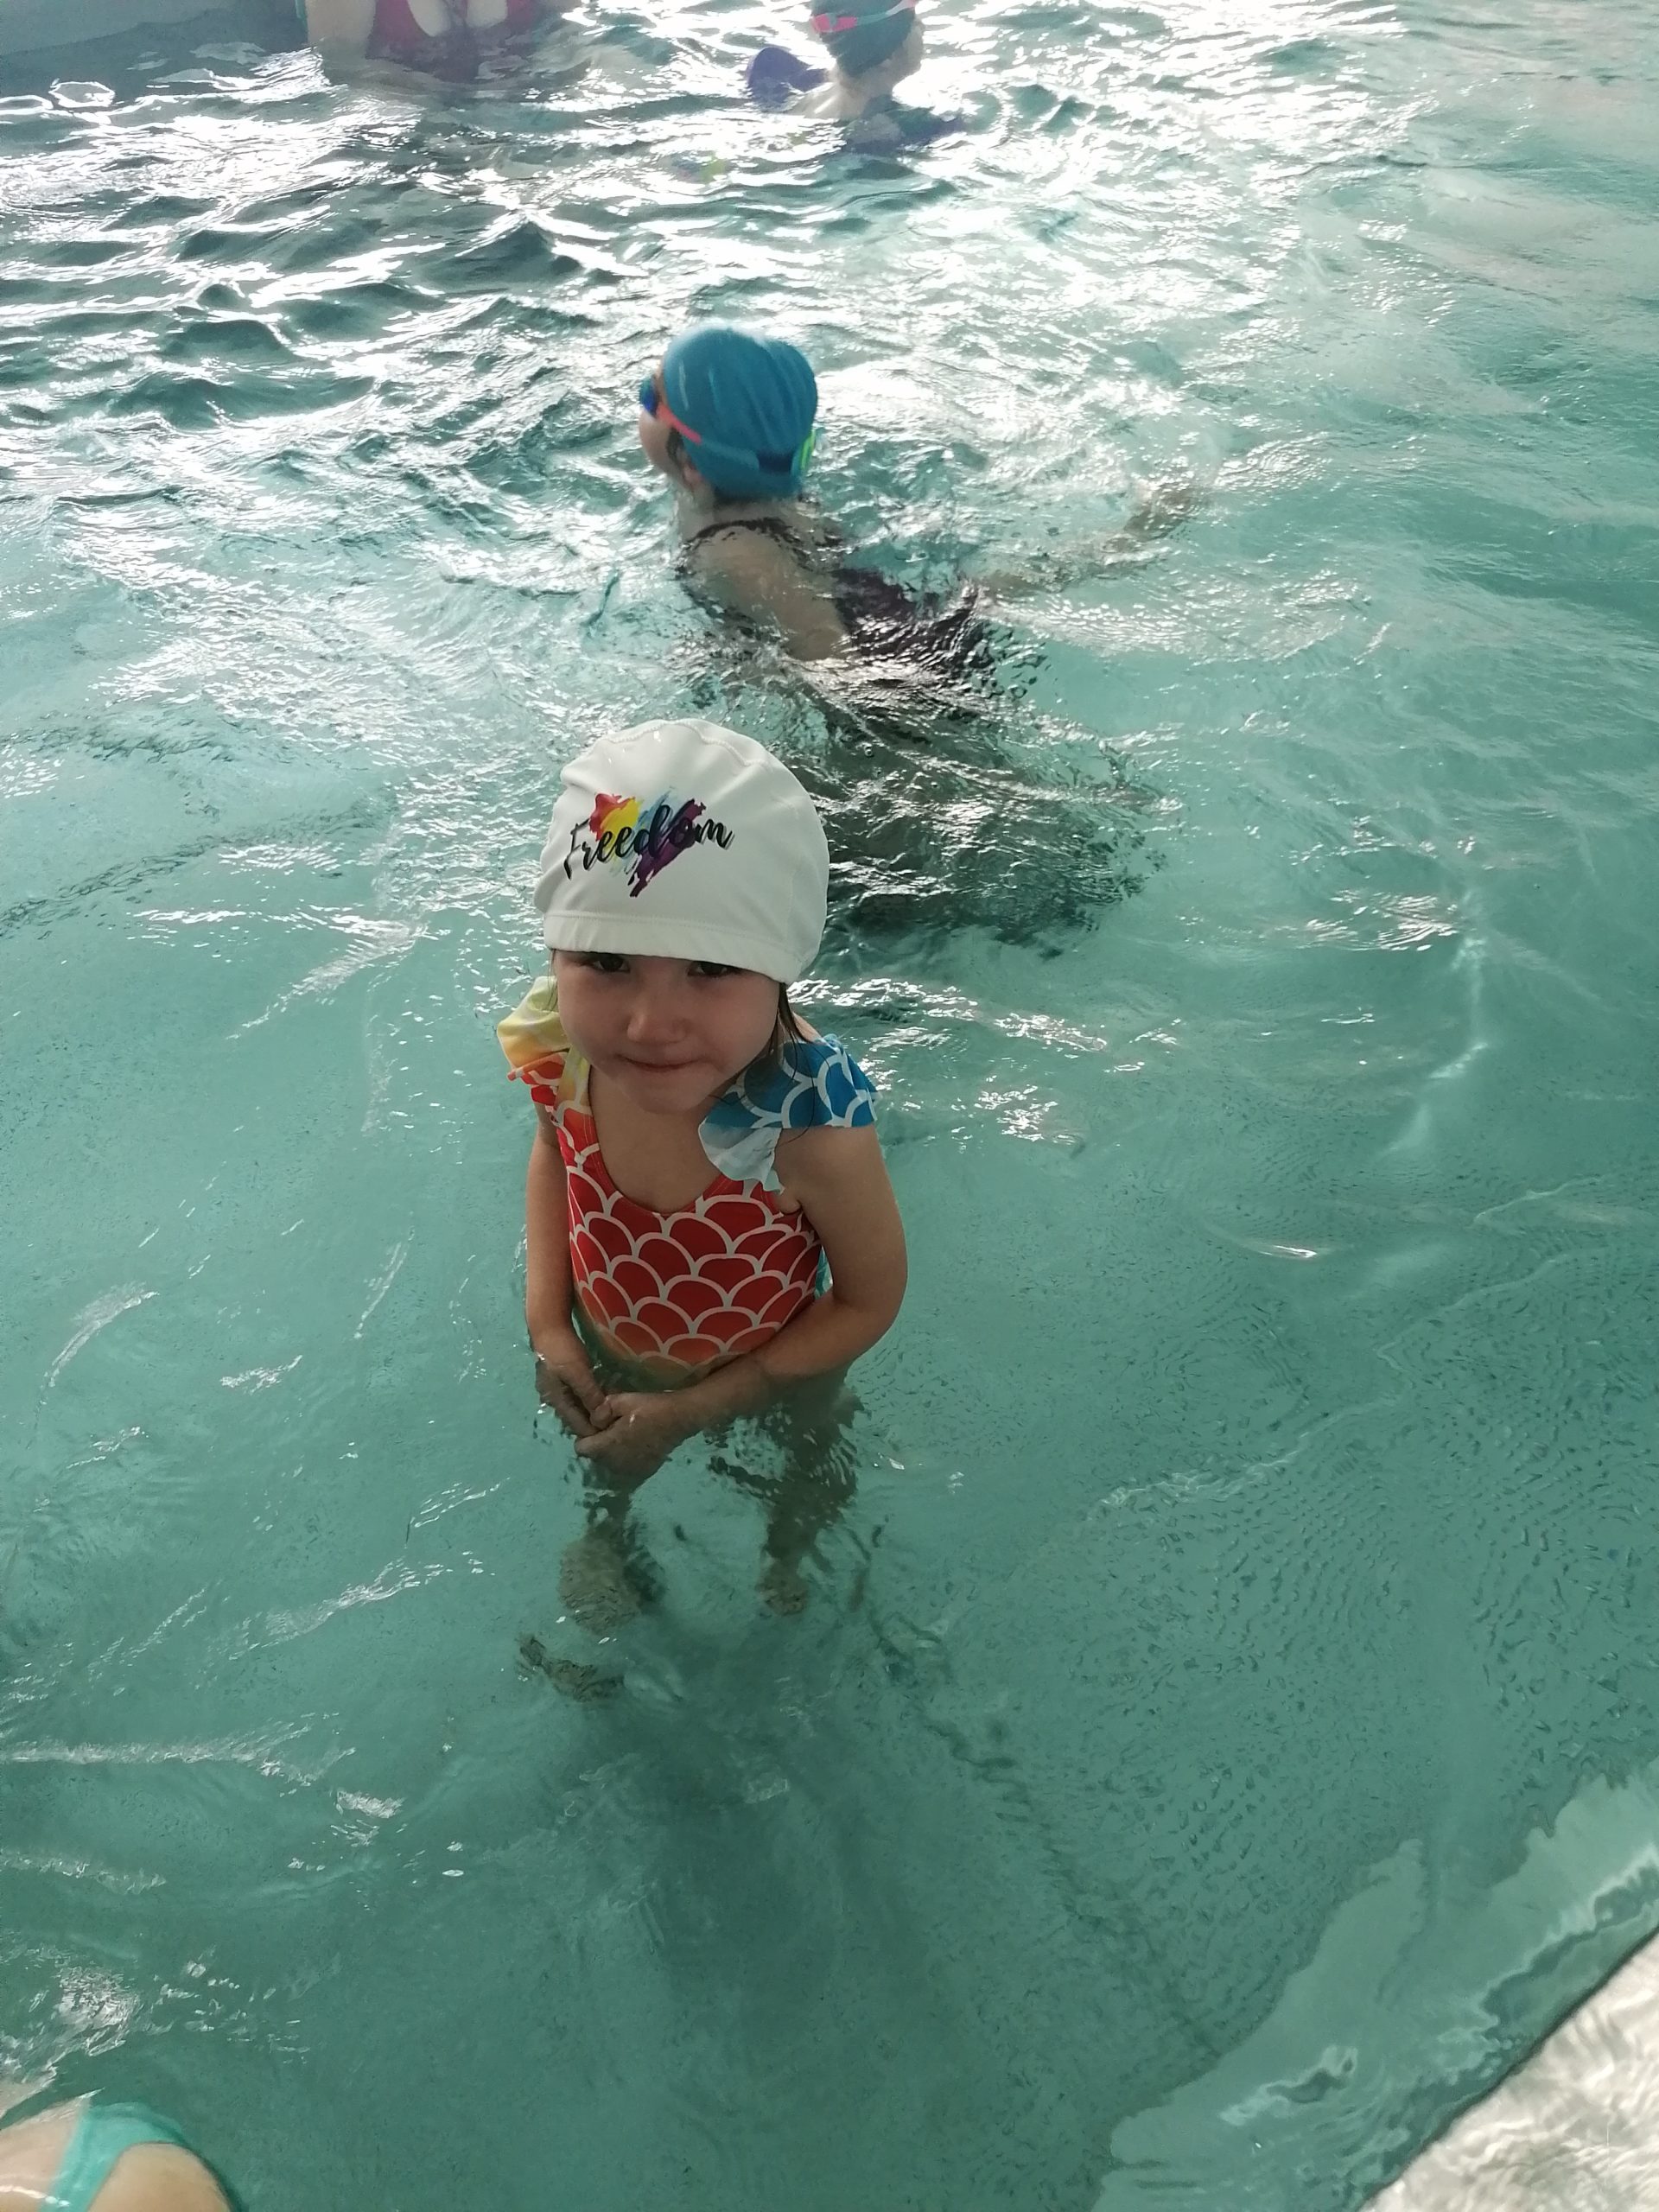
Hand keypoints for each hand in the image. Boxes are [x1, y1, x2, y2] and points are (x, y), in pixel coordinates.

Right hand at [533, 1332, 612, 1439]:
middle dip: (593, 1423)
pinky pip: (577, 1397)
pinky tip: (601, 1400)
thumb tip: (601, 1418)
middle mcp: (554, 1399)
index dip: (594, 1431)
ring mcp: (557, 1390)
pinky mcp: (562, 1380)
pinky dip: (589, 1400)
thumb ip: (589, 1395)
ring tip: (611, 1415)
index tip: (613, 1434)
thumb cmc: (562, 1349)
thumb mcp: (578, 1372)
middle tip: (615, 1425)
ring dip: (592, 1412)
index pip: (576, 1424)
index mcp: (556, 1400)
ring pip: (577, 1408)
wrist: (548, 1326)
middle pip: (576, 1418)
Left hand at [574, 1393, 692, 1484]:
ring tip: (627, 1434)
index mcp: (607, 1446)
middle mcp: (616, 1463)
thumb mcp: (622, 1400)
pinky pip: (625, 1466)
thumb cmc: (650, 1407)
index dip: (585, 1435)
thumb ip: (600, 1411)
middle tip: (614, 1426)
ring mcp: (630, 1470)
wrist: (681, 1418)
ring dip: (612, 1450)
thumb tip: (593, 1421)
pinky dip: (626, 1456)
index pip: (581, 1448)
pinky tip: (638, 1442)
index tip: (598, 1424)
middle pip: (595, 1455)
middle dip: (599, 1442)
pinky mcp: (643, 1471)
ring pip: (609, 1462)